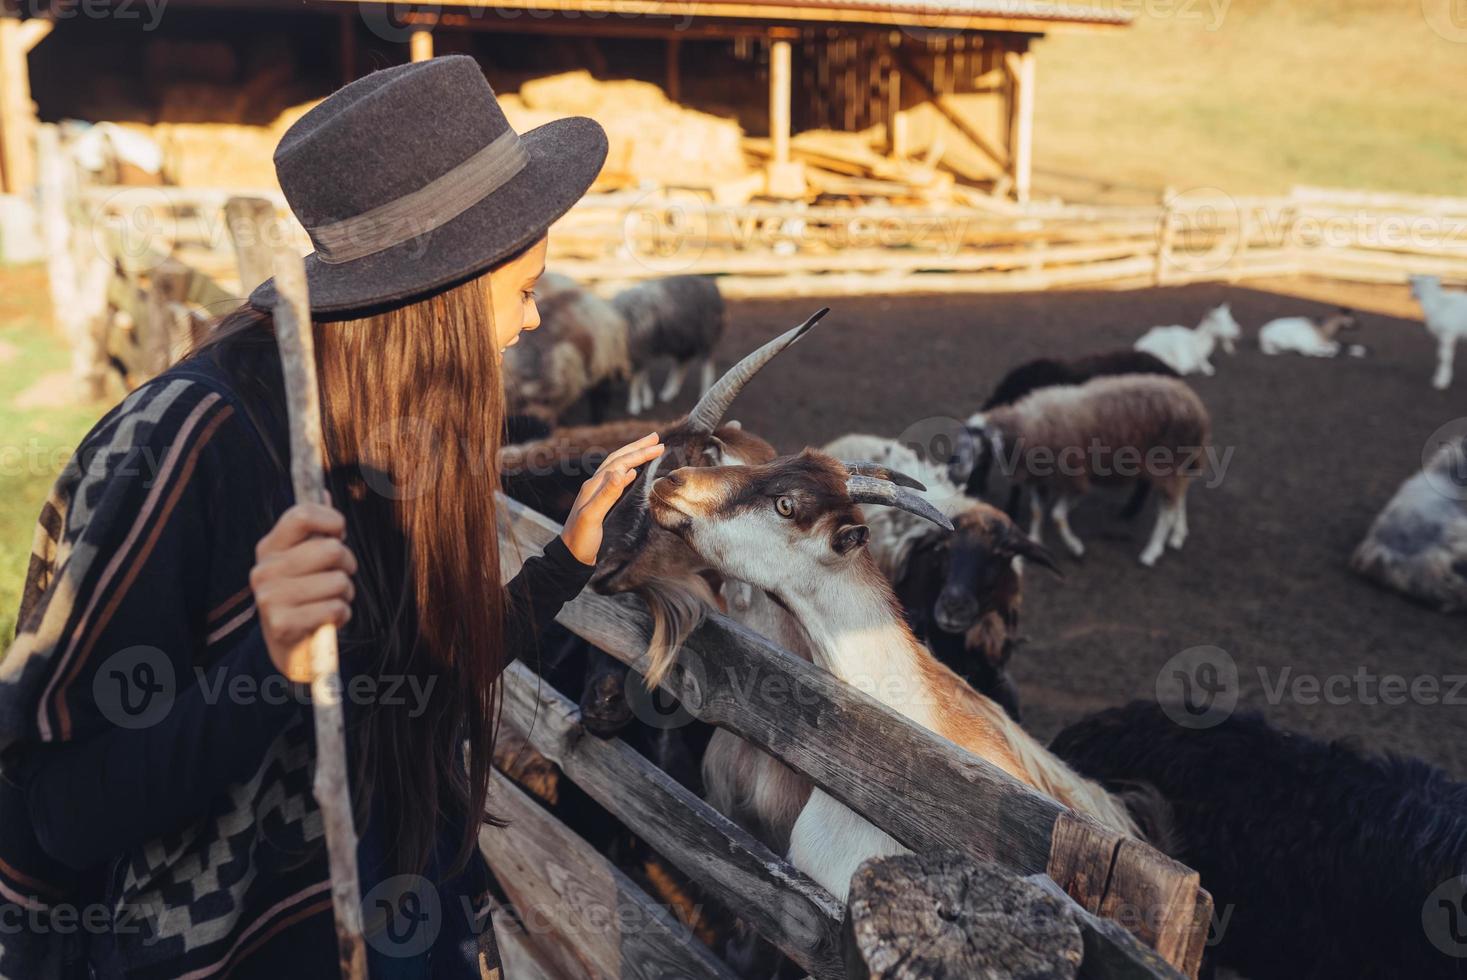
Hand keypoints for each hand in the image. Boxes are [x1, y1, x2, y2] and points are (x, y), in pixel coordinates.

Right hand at [250, 503, 357, 683]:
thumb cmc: (304, 594)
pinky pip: (335, 608)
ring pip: (339, 581)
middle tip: (339, 576)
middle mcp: (264, 569)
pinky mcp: (281, 624)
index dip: (332, 520)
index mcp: (269, 547)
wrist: (288, 645)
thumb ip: (313, 528)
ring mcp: (269, 597)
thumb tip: (323, 492)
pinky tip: (327, 619)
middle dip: (347, 564)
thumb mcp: (305, 559)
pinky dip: (342, 615)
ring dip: (346, 593)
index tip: (339, 533)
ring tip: (330, 600)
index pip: (302, 514)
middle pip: (330, 549)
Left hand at [561, 432, 664, 564]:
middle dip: (637, 447)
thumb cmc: (580, 540)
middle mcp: (594, 485)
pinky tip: (632, 473)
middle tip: (656, 438)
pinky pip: (615, 480)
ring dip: (633, 456)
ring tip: (648, 449)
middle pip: (617, 458)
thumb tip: (623, 471)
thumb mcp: (592, 517)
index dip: (640, 453)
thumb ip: (606, 494)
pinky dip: (627, 471)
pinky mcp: (599, 502)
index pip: (620, 462)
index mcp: (594, 485)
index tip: (659, 446)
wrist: (570, 556)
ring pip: (617, 467)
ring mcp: (596, 492)